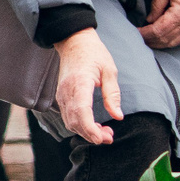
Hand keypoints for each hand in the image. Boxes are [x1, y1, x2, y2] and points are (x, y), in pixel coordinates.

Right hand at [54, 27, 122, 144]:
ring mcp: (62, 94)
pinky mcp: (61, 97)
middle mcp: (67, 91)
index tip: (102, 138)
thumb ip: (112, 94)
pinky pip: (68, 117)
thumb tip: (118, 116)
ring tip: (104, 132)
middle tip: (109, 137)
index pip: (81, 111)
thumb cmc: (94, 54)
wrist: (74, 42)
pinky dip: (80, 125)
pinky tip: (93, 125)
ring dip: (86, 131)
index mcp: (80, 82)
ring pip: (70, 122)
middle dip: (91, 134)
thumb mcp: (110, 70)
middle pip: (74, 121)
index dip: (90, 129)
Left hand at [139, 0, 179, 47]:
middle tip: (137, 37)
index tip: (134, 32)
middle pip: (166, 39)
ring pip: (175, 42)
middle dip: (150, 40)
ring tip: (147, 38)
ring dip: (159, 42)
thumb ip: (156, 5)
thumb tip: (149, 20)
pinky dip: (171, 41)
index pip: (158, 30)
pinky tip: (161, 38)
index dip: (144, 33)